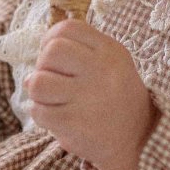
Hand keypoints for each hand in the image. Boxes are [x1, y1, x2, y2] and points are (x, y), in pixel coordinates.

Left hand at [27, 18, 158, 169]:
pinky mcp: (75, 122)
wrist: (139, 140)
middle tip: (56, 82)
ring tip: (53, 100)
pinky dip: (41, 115)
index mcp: (110, 50)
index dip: (51, 41)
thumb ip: (74, 56)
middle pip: (50, 52)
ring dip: (38, 92)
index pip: (67, 29)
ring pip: (38, 82)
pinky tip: (57, 119)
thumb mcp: (109, 65)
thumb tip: (30, 76)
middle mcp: (101, 69)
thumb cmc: (115, 98)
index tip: (57, 60)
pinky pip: (38, 110)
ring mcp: (88, 96)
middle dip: (43, 66)